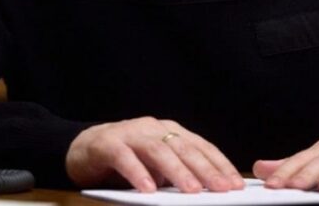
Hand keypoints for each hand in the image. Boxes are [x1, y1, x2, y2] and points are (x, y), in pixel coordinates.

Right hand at [66, 116, 245, 192]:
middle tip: (222, 189)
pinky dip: (138, 173)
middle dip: (205, 169)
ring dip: (177, 171)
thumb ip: (176, 173)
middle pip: (184, 148)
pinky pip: (125, 158)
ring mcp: (130, 133)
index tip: (235, 184)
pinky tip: (147, 190)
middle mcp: (153, 128)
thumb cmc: (125, 159)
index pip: (200, 146)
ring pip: (158, 150)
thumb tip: (206, 191)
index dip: (219, 164)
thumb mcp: (156, 166)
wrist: (83, 148)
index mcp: (169, 132)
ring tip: (191, 191)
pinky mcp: (108, 144)